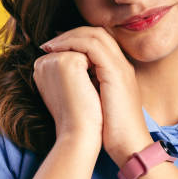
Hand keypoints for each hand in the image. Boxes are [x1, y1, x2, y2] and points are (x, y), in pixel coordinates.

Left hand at [40, 27, 152, 166]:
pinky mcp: (115, 73)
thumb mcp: (98, 102)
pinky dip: (73, 45)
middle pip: (96, 33)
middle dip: (70, 34)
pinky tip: (57, 52)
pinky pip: (93, 46)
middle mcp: (121, 63)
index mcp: (118, 69)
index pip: (98, 40)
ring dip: (68, 37)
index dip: (76, 39)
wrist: (128, 146)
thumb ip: (88, 86)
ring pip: (94, 35)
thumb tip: (65, 78)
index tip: (55, 46)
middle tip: (49, 43)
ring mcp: (120, 66)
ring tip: (49, 46)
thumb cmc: (111, 130)